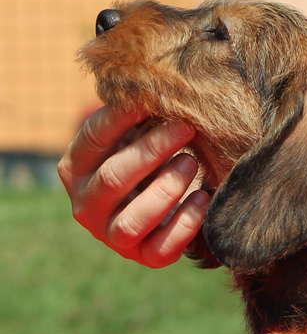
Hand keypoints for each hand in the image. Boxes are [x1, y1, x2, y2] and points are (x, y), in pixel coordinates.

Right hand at [57, 106, 210, 267]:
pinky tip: (204, 198)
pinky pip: (162, 249)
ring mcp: (112, 235)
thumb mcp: (134, 135)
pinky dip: (186, 224)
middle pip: (114, 178)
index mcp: (76, 168)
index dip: (124, 117)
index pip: (94, 138)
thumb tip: (155, 77)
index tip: (156, 98)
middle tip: (186, 128)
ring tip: (192, 162)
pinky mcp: (143, 257)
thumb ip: (137, 114)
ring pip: (133, 219)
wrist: (160, 207)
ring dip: (166, 190)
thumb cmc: (148, 158)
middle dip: (152, 151)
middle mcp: (85, 205)